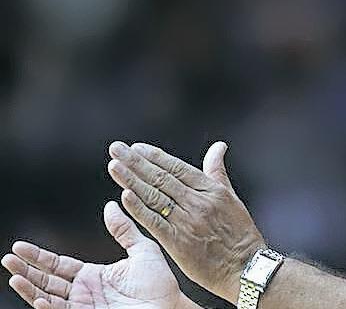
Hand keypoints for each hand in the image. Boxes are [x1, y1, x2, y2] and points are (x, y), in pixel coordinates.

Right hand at [2, 202, 186, 308]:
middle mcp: (85, 293)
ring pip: (48, 297)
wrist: (171, 308)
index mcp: (94, 276)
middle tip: (8, 258)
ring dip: (30, 288)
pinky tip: (37, 296)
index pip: (59, 265)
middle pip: (47, 280)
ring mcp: (84, 308)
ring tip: (14, 275)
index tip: (20, 247)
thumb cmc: (161, 285)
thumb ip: (124, 230)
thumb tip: (111, 205)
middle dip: (27, 269)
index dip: (39, 257)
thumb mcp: (142, 251)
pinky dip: (47, 306)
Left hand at [107, 140, 265, 301]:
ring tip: (114, 166)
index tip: (136, 147)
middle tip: (116, 149)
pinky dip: (139, 208)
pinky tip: (124, 196)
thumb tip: (218, 146)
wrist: (246, 267)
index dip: (155, 156)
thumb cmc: (240, 233)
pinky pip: (155, 222)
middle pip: (161, 178)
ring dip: (131, 180)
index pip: (177, 168)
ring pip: (154, 197)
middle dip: (136, 162)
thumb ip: (217, 171)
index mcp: (211, 190)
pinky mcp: (179, 242)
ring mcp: (187, 221)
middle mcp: (198, 202)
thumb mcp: (231, 197)